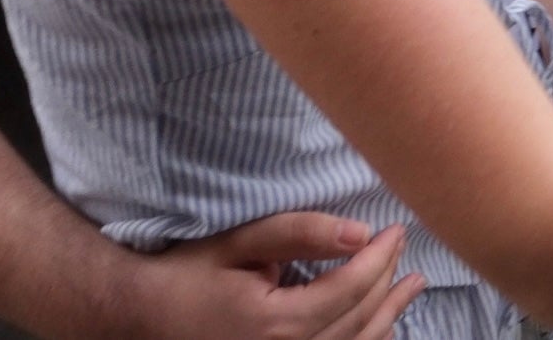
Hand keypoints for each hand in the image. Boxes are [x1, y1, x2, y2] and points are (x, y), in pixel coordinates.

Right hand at [128, 215, 420, 339]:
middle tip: (404, 247)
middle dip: (387, 281)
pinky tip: (382, 324)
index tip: (397, 229)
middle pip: (358, 318)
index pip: (350, 288)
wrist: (139, 318)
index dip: (380, 257)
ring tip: (413, 285)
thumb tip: (360, 233)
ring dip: (389, 314)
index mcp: (275, 323)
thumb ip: (301, 234)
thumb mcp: (241, 244)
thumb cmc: (186, 277)